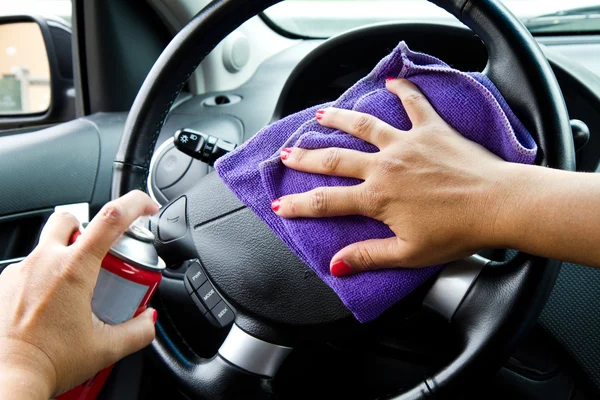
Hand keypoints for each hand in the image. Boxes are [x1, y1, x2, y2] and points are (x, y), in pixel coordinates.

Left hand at [0, 190, 158, 397]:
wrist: (7, 380)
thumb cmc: (47, 363)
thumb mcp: (106, 349)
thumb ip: (138, 331)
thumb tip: (148, 320)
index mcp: (74, 269)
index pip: (112, 218)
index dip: (137, 204)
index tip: (148, 208)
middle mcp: (44, 262)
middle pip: (71, 218)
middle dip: (89, 227)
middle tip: (101, 256)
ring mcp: (20, 272)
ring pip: (48, 245)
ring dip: (66, 257)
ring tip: (74, 292)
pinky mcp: (3, 285)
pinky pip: (29, 268)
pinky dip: (44, 278)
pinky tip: (50, 306)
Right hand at [272, 79, 512, 275]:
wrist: (498, 204)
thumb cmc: (458, 232)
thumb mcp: (409, 253)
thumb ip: (368, 255)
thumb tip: (336, 264)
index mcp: (377, 198)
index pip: (325, 202)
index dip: (298, 204)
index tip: (279, 203)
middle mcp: (384, 166)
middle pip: (334, 159)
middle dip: (305, 157)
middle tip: (286, 154)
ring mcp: (406, 144)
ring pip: (363, 126)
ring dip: (338, 119)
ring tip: (319, 114)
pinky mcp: (431, 129)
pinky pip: (413, 103)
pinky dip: (402, 90)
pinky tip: (391, 80)